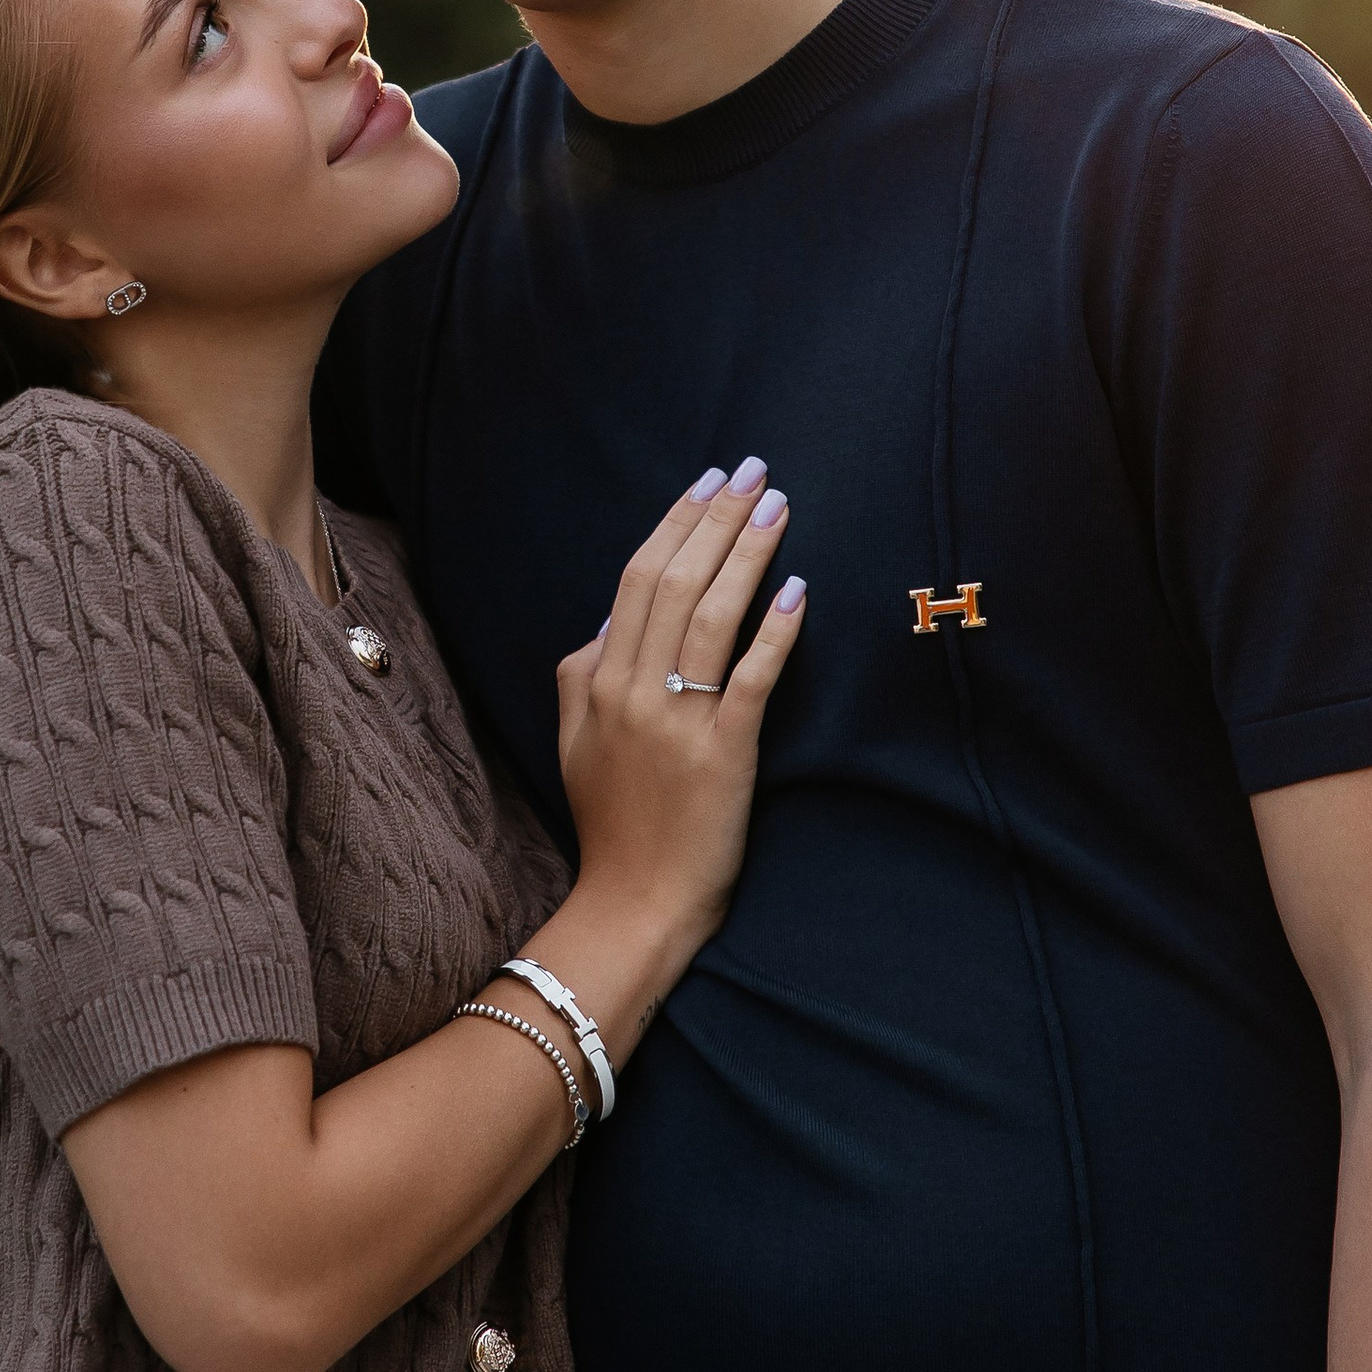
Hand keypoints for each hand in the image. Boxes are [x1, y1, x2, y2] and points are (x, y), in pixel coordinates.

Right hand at [555, 463, 804, 954]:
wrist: (633, 901)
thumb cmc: (610, 821)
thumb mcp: (573, 739)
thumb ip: (581, 675)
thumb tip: (610, 620)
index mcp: (598, 680)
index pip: (637, 580)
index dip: (675, 524)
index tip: (708, 482)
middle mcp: (634, 691)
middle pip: (676, 582)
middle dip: (717, 519)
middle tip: (753, 470)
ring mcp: (678, 721)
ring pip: (712, 616)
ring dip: (748, 554)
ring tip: (778, 507)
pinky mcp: (723, 753)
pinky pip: (751, 677)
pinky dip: (775, 629)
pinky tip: (798, 589)